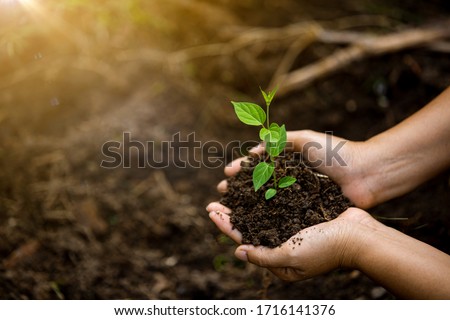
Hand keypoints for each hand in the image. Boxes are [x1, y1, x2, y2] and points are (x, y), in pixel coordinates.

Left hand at [206, 203, 372, 280]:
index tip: (211, 210)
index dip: (225, 225)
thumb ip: (263, 256)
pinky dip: (264, 194)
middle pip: (249, 226)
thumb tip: (238, 251)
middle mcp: (281, 244)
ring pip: (261, 213)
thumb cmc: (325, 249)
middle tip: (215, 198)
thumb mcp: (290, 258)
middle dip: (231, 213)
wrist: (358, 235)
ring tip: (232, 189)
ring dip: (245, 202)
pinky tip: (256, 184)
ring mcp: (291, 228)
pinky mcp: (301, 214)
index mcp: (277, 259)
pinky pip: (278, 203)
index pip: (243, 240)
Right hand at [218, 130, 377, 208]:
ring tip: (229, 208)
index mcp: (289, 162)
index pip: (259, 166)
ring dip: (247, 205)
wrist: (367, 173)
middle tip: (221, 193)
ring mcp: (298, 198)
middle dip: (238, 189)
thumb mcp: (304, 139)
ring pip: (267, 202)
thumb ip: (278, 141)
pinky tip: (251, 222)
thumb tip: (252, 152)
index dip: (242, 170)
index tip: (227, 174)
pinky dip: (266, 218)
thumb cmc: (337, 152)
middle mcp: (290, 181)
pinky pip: (283, 216)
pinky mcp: (307, 214)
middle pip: (258, 185)